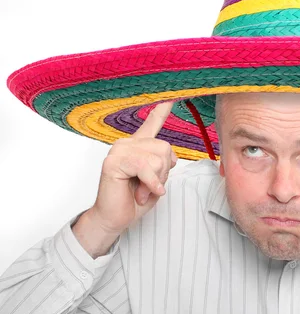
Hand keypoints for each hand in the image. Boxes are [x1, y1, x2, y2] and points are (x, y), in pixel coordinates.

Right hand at [87, 101, 177, 235]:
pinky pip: (145, 167)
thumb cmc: (135, 200)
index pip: (153, 122)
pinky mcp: (113, 162)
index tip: (171, 94)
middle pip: (165, 148)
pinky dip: (151, 183)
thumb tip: (173, 156)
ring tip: (142, 190)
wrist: (114, 219)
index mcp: (139, 145)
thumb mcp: (157, 179)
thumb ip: (164, 163)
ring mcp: (119, 150)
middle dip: (164, 172)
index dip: (162, 108)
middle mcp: (128, 143)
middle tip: (149, 185)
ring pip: (158, 159)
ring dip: (155, 180)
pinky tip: (144, 193)